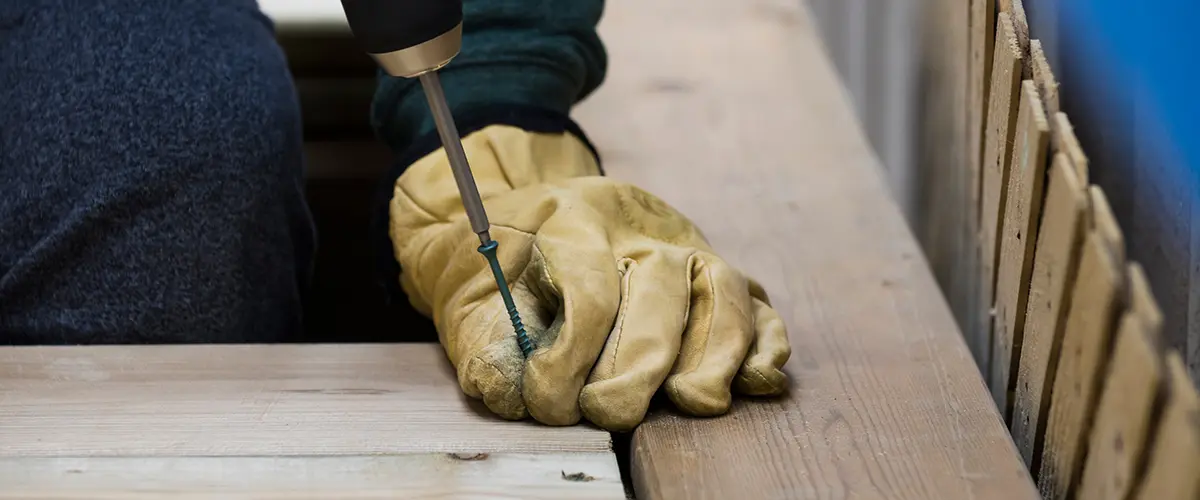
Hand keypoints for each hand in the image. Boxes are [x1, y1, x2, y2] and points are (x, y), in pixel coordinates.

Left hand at [388, 124, 790, 430]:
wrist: (529, 214)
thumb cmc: (497, 260)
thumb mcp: (470, 284)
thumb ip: (482, 338)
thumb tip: (509, 395)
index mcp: (574, 219)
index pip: (591, 289)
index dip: (571, 358)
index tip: (547, 401)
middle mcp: (641, 227)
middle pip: (661, 291)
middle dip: (638, 365)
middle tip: (609, 414)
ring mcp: (686, 245)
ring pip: (721, 290)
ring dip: (715, 353)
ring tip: (694, 402)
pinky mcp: (711, 271)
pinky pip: (755, 301)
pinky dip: (765, 340)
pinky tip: (756, 379)